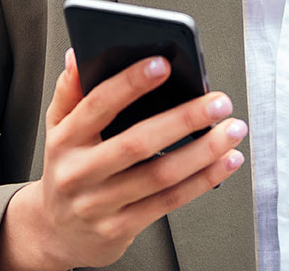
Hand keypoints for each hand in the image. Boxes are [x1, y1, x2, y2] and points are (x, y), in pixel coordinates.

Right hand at [0, 49, 247, 270]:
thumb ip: (70, 91)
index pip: (98, 105)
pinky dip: (202, 180)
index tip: (163, 64)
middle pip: (136, 143)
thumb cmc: (66, 170)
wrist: (57, 233)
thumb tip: (79, 55)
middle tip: (217, 102)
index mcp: (65, 140)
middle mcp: (79, 172)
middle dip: (183, 119)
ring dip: (203, 152)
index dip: (130, 84)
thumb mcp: (57, 128)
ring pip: (160, 176)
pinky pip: (169, 202)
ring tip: (231, 130)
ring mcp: (100, 204)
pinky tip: (225, 162)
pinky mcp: (122, 228)